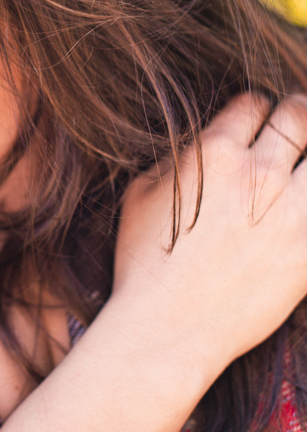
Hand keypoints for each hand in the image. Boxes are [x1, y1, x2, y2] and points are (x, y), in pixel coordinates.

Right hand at [112, 92, 306, 384]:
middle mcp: (259, 175)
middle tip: (294, 131)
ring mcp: (292, 214)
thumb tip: (198, 144)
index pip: (254, 103)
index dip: (257, 109)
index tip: (258, 124)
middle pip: (298, 117)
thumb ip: (176, 159)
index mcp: (214, 153)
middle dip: (296, 118)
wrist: (167, 328)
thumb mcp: (140, 195)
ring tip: (299, 172)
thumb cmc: (145, 262)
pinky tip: (299, 212)